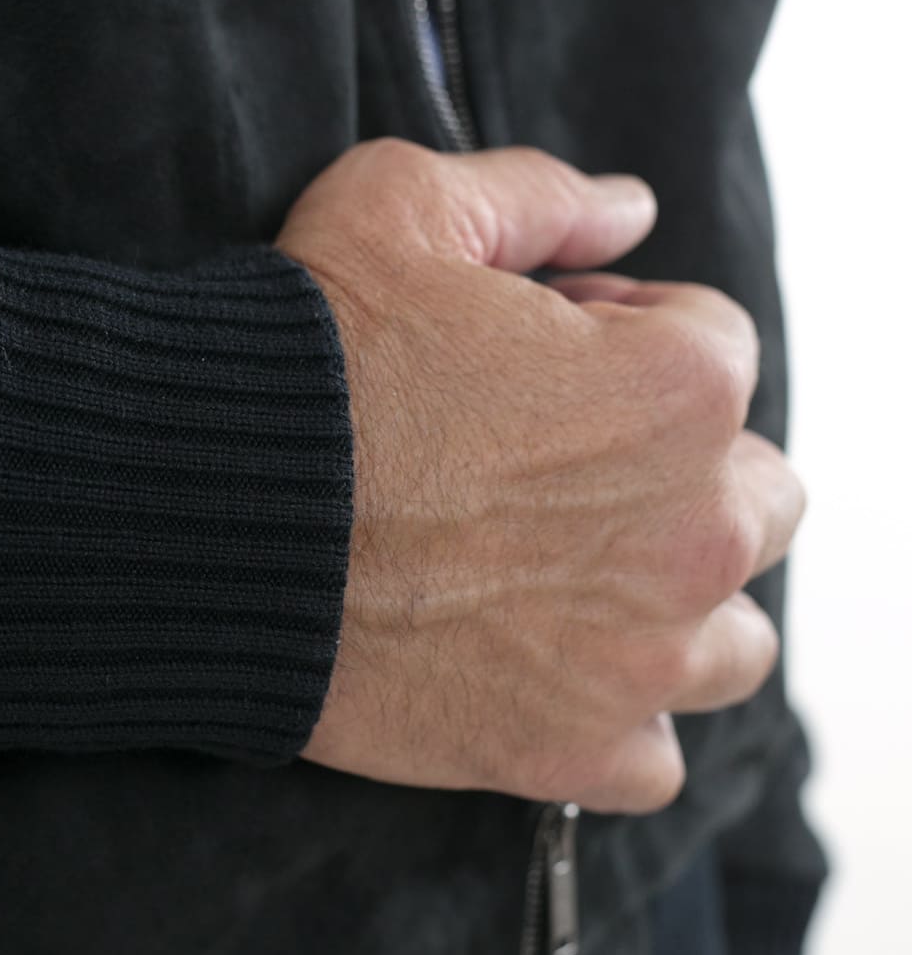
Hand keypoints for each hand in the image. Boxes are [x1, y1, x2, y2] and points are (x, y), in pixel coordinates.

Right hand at [276, 139, 806, 813]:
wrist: (197, 516)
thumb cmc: (298, 361)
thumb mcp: (400, 208)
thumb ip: (539, 196)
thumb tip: (629, 210)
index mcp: (679, 389)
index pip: (714, 348)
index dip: (620, 342)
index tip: (530, 368)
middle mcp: (695, 530)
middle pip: (756, 499)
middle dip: (678, 478)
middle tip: (555, 475)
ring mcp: (640, 656)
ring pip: (733, 642)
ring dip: (672, 610)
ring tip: (566, 586)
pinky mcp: (570, 750)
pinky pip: (652, 758)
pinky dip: (610, 725)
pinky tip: (540, 677)